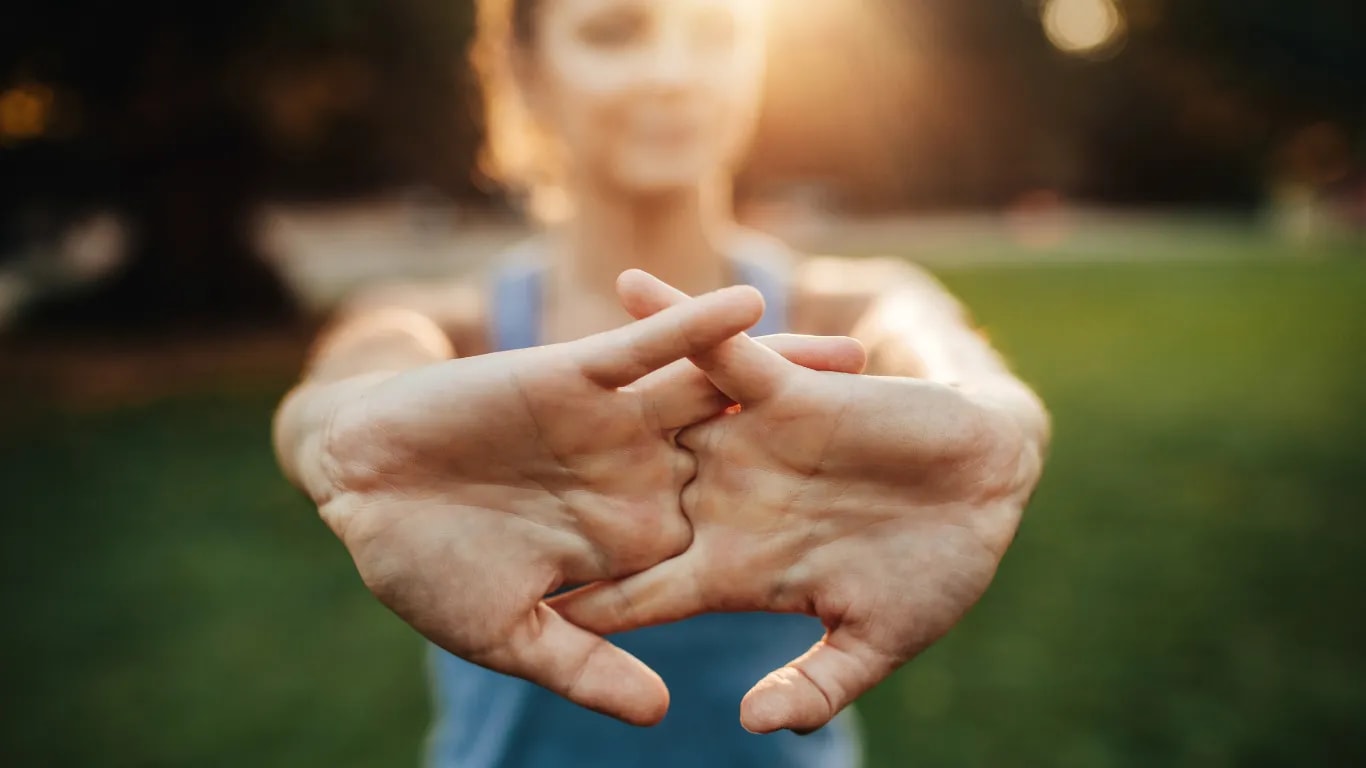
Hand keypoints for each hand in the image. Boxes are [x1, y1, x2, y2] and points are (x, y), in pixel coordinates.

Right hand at [311, 282, 864, 724]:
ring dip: (780, 374)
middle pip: (748, 460)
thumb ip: (586, 665)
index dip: (801, 546)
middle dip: (820, 452)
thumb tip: (665, 710)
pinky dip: (691, 326)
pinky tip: (750, 305)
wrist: (357, 485)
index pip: (730, 542)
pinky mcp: (574, 375)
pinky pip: (645, 347)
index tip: (876, 550)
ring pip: (713, 395)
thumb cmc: (422, 567)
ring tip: (862, 358)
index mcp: (630, 541)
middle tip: (910, 443)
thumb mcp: (509, 633)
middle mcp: (636, 476)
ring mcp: (611, 424)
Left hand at [554, 270, 1043, 733]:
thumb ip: (816, 682)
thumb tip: (748, 724)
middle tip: (473, 498)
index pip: (640, 592)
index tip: (515, 613)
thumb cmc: (938, 570)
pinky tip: (624, 287)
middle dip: (551, 503)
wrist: (991, 489)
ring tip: (508, 375)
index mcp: (736, 569)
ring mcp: (747, 445)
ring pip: (652, 420)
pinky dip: (678, 318)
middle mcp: (725, 503)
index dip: (584, 603)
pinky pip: (719, 349)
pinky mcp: (784, 392)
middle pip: (619, 505)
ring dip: (589, 401)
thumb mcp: (877, 639)